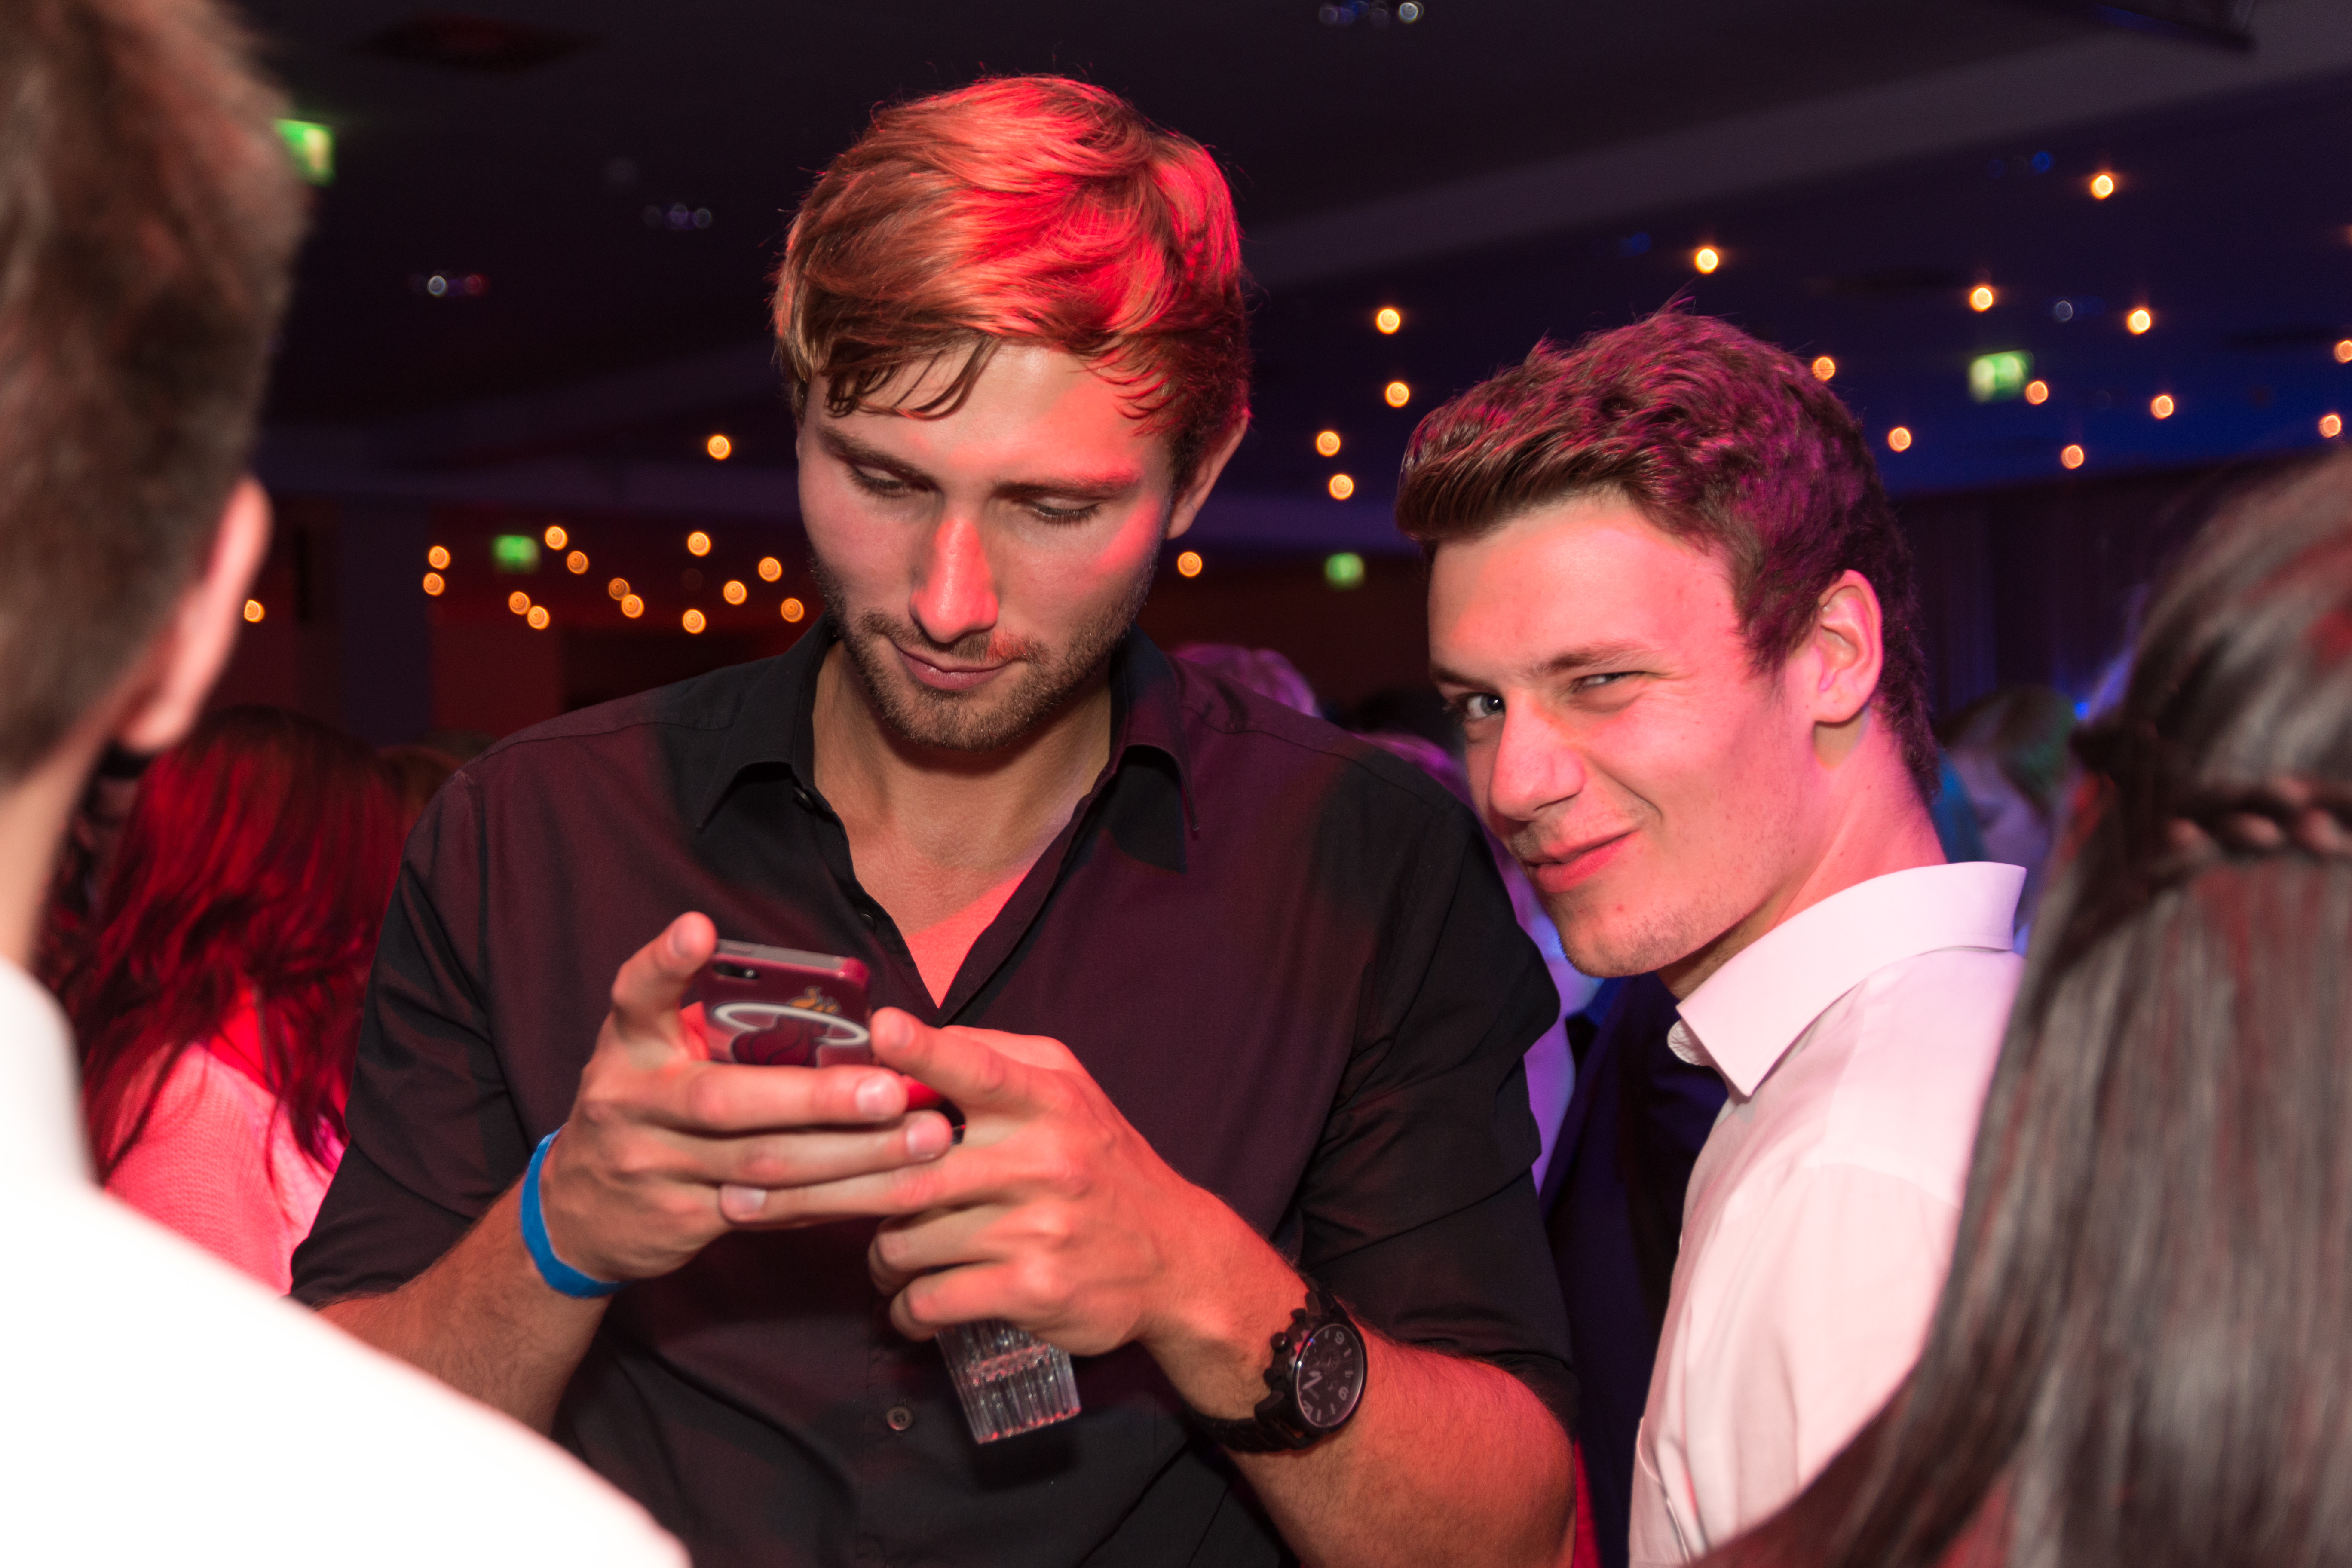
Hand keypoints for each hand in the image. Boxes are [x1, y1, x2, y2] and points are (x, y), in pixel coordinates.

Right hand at [535, 913, 954, 1281]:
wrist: (581, 1214)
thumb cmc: (647, 1107)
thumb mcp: (656, 1053)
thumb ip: (716, 1022)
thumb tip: (838, 1002)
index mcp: (630, 1045)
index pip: (636, 994)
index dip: (666, 962)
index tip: (699, 929)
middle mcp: (632, 1102)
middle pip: (725, 1099)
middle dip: (816, 1097)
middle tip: (891, 1089)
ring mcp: (653, 1167)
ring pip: (764, 1165)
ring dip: (853, 1155)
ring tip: (926, 1139)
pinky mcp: (681, 1220)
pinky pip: (772, 1211)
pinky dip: (837, 1198)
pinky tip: (892, 1186)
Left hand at [722, 1007, 1298, 1370]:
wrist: (1173, 1258)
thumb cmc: (1100, 1162)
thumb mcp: (1066, 1092)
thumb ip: (992, 1060)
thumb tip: (900, 1038)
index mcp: (1045, 1098)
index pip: (978, 1067)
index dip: (926, 1051)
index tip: (878, 1032)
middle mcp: (1041, 1157)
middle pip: (904, 1170)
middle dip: (813, 1180)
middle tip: (742, 1186)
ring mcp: (1035, 1227)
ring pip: (907, 1240)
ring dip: (873, 1255)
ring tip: (872, 1255)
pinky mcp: (1030, 1289)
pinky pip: (933, 1299)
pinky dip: (905, 1307)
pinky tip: (906, 1305)